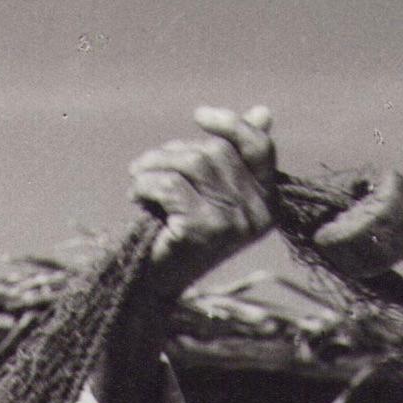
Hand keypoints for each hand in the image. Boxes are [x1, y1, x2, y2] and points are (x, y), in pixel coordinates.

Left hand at [129, 104, 275, 299]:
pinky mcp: (202, 229)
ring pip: (193, 163)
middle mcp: (257, 215)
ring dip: (155, 164)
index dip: (231, 125)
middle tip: (145, 165)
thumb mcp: (214, 196)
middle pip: (218, 153)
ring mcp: (232, 223)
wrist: (153, 289)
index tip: (198, 116)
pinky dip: (146, 184)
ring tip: (137, 177)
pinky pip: (171, 185)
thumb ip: (236, 159)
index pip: (259, 148)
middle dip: (175, 152)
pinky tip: (135, 195)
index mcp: (268, 205)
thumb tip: (262, 113)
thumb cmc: (180, 238)